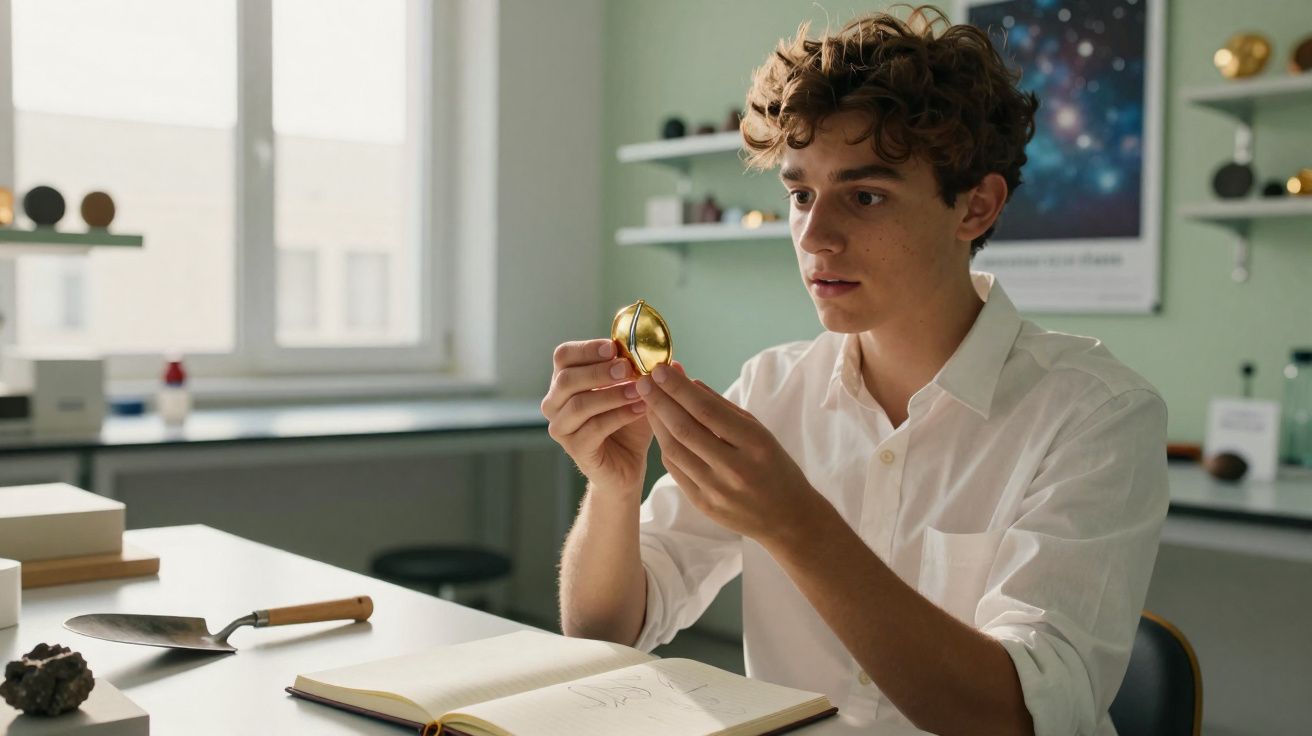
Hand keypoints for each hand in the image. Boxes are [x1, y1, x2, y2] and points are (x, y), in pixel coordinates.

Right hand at [542, 339, 651, 491]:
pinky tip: (640, 409)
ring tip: (640, 390)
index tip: (614, 348)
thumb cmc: (627, 421)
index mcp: (564, 381)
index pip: (563, 356)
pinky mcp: (575, 449)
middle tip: (628, 368)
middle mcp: (554, 403)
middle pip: (566, 379)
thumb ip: (640, 371)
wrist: (628, 462)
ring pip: (579, 405)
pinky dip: (619, 416)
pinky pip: (594, 429)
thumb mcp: (634, 390)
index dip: (587, 349)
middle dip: (599, 371)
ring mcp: (561, 427)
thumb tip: (663, 355)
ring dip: (612, 394)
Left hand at [636, 363, 826, 546]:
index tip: (662, 370)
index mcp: (755, 444)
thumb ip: (725, 408)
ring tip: (647, 401)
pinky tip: (660, 428)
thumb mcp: (760, 432)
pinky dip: (665, 445)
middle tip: (644, 380)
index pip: (707, 411)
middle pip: (685, 429)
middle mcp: (735, 468)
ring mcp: (716, 489)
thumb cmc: (775, 467)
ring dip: (657, 422)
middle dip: (660, 401)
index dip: (680, 389)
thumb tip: (690, 382)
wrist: (786, 518)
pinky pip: (675, 470)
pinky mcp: (703, 504)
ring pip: (674, 450)